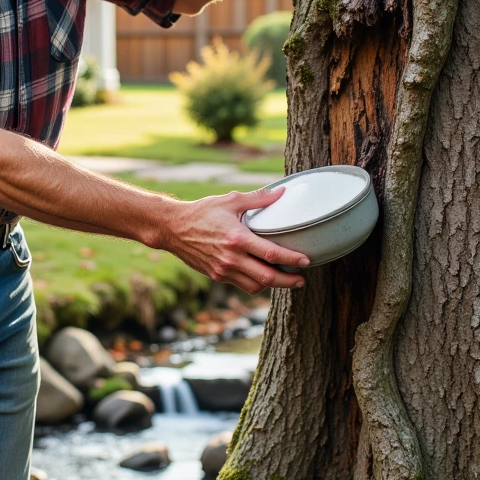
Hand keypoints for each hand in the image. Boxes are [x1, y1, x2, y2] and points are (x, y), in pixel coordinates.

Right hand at [160, 185, 308, 295]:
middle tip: (302, 280)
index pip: (271, 254)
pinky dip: (256, 284)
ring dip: (273, 286)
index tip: (306, 261)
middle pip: (267, 277)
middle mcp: (231, 258)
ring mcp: (224, 270)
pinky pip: (242, 286)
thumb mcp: (230, 200)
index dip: (292, 259)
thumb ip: (258, 198)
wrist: (173, 229)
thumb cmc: (202, 212)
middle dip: (289, 281)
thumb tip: (282, 192)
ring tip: (286, 279)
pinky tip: (263, 277)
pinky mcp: (217, 276)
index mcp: (237, 238)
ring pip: (255, 286)